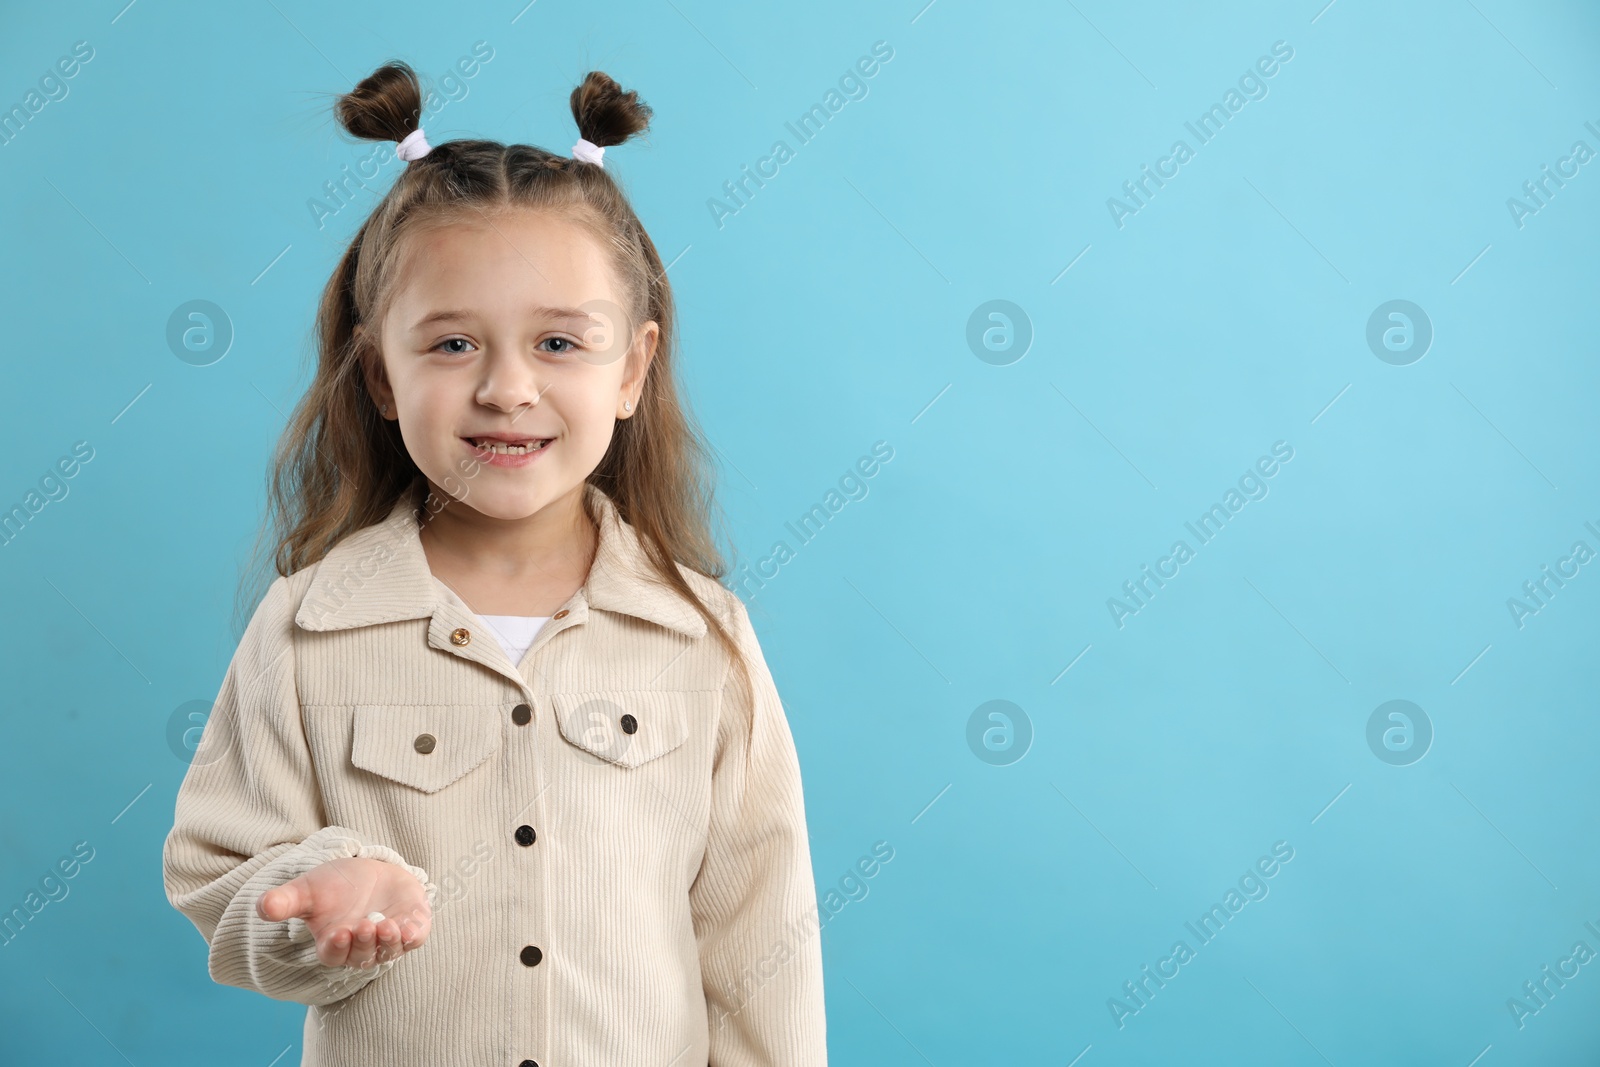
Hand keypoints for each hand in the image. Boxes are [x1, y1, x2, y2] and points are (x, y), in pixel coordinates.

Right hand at [256, 856, 430, 968]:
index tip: (338, 933)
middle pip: (362, 956)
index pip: (334, 954)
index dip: (337, 947)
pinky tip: (409, 927)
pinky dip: (413, 935)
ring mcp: (388, 939)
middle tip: (363, 925)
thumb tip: (262, 907)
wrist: (369, 872)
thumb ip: (285, 901)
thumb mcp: (307, 890)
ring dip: (388, 942)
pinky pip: (414, 938)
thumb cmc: (334, 886)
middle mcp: (362, 947)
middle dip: (363, 943)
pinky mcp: (411, 927)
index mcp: (334, 944)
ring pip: (389, 951)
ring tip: (386, 925)